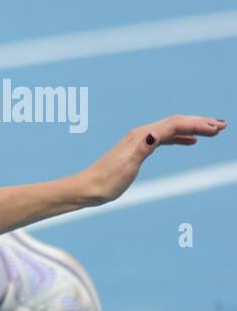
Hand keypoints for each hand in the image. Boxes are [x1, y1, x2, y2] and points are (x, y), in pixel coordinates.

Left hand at [77, 115, 225, 205]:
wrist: (88, 188)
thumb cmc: (107, 181)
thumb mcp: (127, 166)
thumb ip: (141, 148)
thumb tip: (154, 133)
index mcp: (141, 136)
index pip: (175, 124)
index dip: (197, 124)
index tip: (217, 129)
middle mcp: (141, 134)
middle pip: (175, 122)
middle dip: (199, 122)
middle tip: (222, 125)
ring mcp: (139, 140)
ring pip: (171, 128)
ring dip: (192, 128)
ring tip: (213, 130)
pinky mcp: (137, 148)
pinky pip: (164, 138)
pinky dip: (180, 136)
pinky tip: (190, 141)